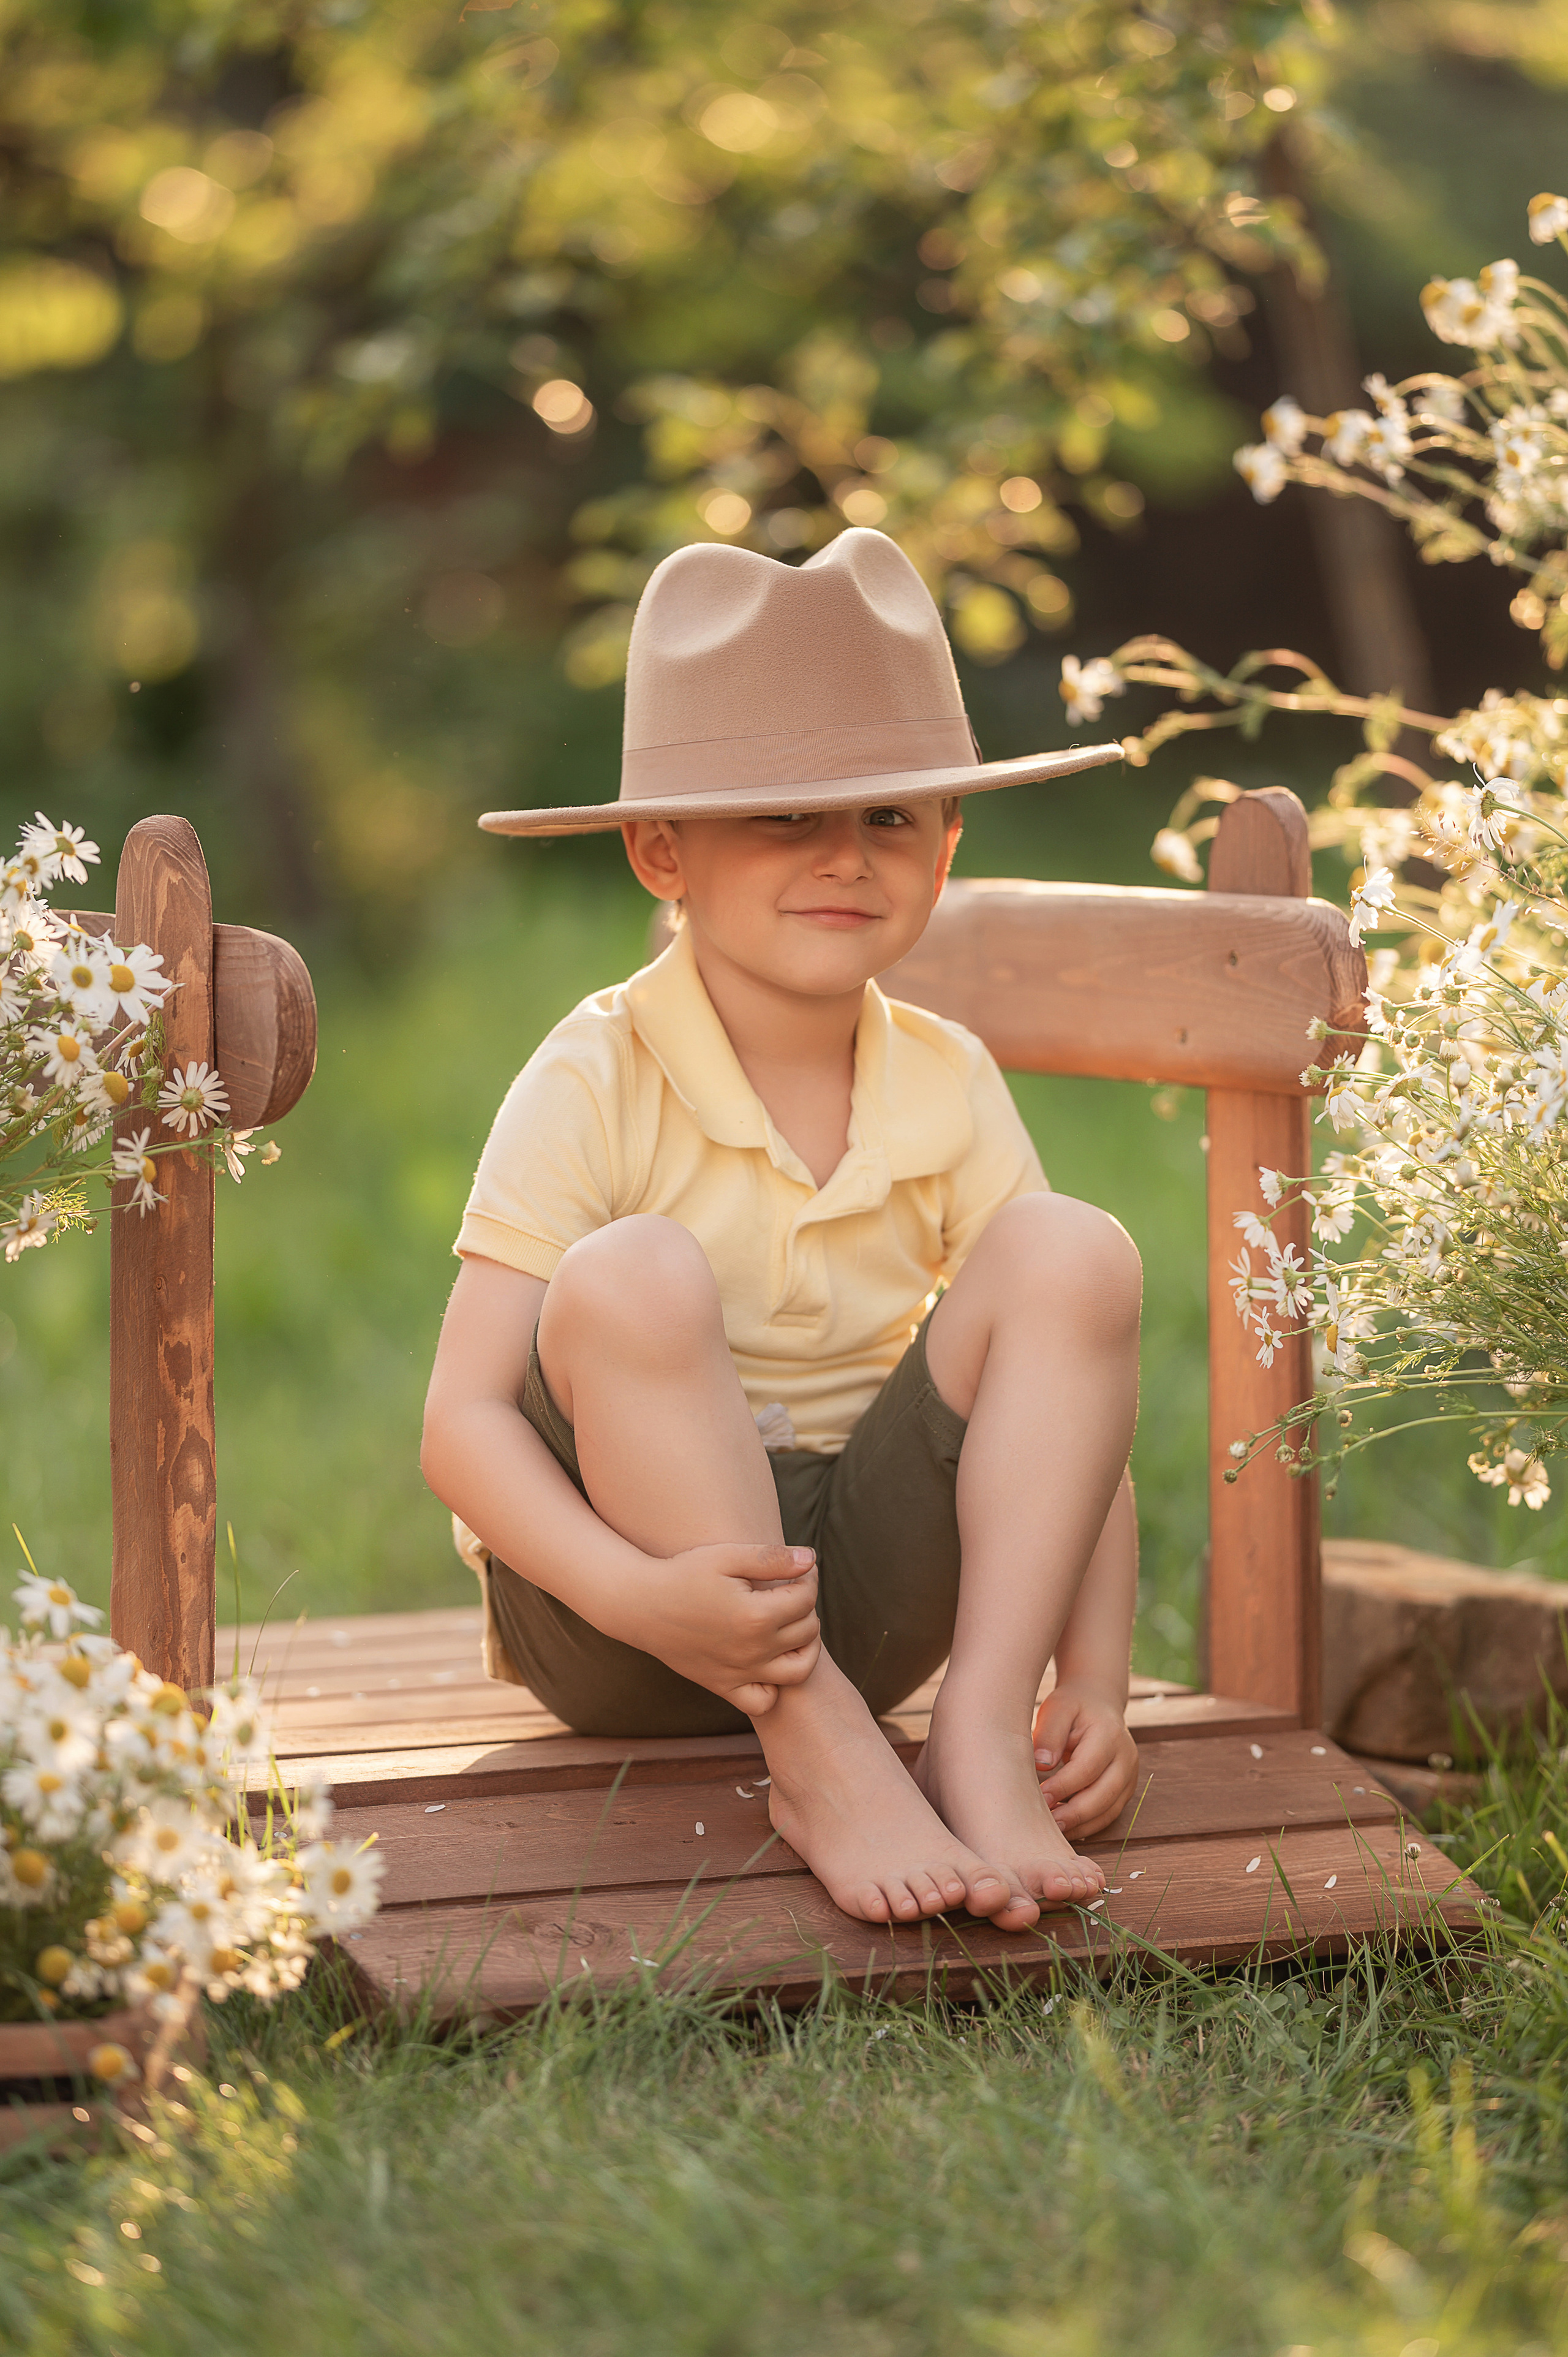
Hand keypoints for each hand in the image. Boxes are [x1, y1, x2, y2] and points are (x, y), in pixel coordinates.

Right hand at [602, 1541, 820, 1716]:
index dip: (809, 1576)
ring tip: (791, 1625)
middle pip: (808, 1630)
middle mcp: (753, 1651)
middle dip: (807, 1605)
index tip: (800, 1566)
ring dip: (805, 1646)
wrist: (640, 1605)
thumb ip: (773, 1558)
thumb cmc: (683, 1574)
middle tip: (791, 1589)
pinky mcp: (724, 1686)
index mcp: (757, 1616)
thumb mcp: (727, 1555)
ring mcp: (740, 1674)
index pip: (807, 1597)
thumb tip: (811, 1560)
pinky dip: (775, 1686)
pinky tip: (768, 1660)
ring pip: (799, 1669)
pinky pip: (764, 1701)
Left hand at [1032, 1680, 1138, 1838]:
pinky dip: (1087, 1825)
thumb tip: (1041, 1764)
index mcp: (1110, 1735)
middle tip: (1045, 1822)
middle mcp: (1126, 1758)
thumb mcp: (1057, 1709)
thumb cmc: (1073, 1707)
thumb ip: (1049, 1734)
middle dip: (1073, 1814)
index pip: (1087, 1769)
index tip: (1041, 1797)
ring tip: (1051, 1829)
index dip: (1064, 1787)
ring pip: (1108, 1811)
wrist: (1098, 1703)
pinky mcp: (1125, 1790)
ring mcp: (1129, 1776)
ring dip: (1080, 1824)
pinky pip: (1108, 1815)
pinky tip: (1065, 1827)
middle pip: (1103, 1796)